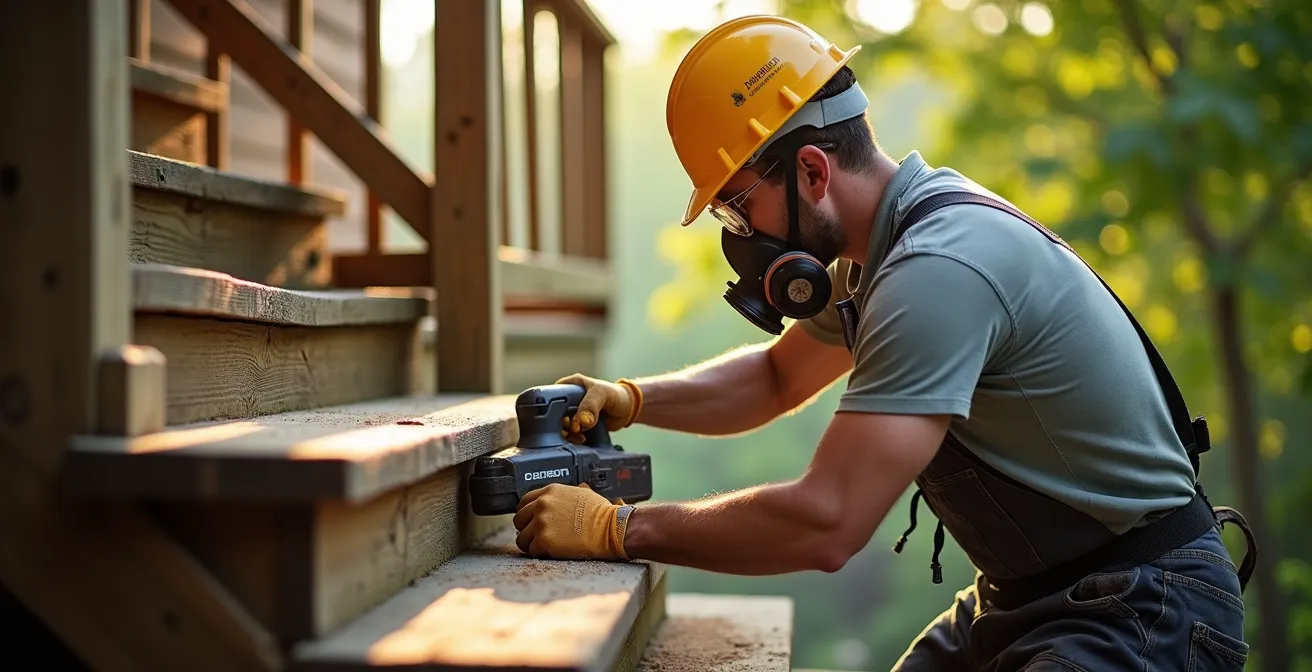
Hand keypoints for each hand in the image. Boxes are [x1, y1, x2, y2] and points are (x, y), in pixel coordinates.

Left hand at [512, 483, 630, 560]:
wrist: (609, 529)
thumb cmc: (600, 513)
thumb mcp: (582, 493)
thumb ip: (567, 493)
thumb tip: (572, 491)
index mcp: (550, 491)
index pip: (524, 502)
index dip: (526, 513)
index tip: (529, 521)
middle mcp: (542, 505)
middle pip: (519, 520)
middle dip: (526, 529)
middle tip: (536, 536)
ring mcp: (542, 523)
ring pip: (521, 538)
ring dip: (530, 543)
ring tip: (543, 546)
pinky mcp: (545, 540)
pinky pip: (531, 550)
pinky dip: (539, 553)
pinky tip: (550, 551)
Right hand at [555, 374, 642, 442]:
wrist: (627, 408)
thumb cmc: (615, 394)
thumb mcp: (602, 393)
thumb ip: (591, 405)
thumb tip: (582, 421)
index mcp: (570, 386)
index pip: (552, 396)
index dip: (553, 409)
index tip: (564, 418)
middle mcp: (568, 400)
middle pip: (554, 415)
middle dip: (562, 425)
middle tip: (574, 428)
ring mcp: (573, 414)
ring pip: (561, 427)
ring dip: (568, 434)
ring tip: (580, 434)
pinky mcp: (579, 426)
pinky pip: (571, 435)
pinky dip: (574, 439)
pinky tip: (582, 438)